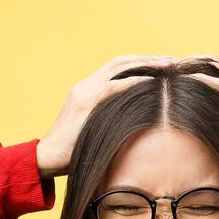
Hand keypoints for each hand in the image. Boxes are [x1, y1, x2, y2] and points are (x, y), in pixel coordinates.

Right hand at [36, 55, 174, 176]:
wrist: (47, 159)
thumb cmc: (72, 152)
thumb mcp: (93, 130)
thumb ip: (109, 121)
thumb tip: (135, 126)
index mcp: (85, 90)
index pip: (115, 69)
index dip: (139, 64)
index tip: (160, 67)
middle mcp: (85, 86)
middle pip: (120, 62)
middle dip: (147, 59)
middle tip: (171, 60)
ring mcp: (84, 92)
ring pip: (119, 67)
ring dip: (145, 64)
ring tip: (168, 65)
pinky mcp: (85, 102)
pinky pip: (114, 85)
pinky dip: (135, 80)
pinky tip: (153, 80)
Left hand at [181, 55, 218, 180]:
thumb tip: (204, 123)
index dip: (199, 64)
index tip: (180, 71)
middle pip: (216, 60)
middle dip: (192, 59)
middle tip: (171, 66)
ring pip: (216, 65)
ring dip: (192, 64)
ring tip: (172, 69)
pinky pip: (218, 84)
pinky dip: (199, 80)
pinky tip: (183, 81)